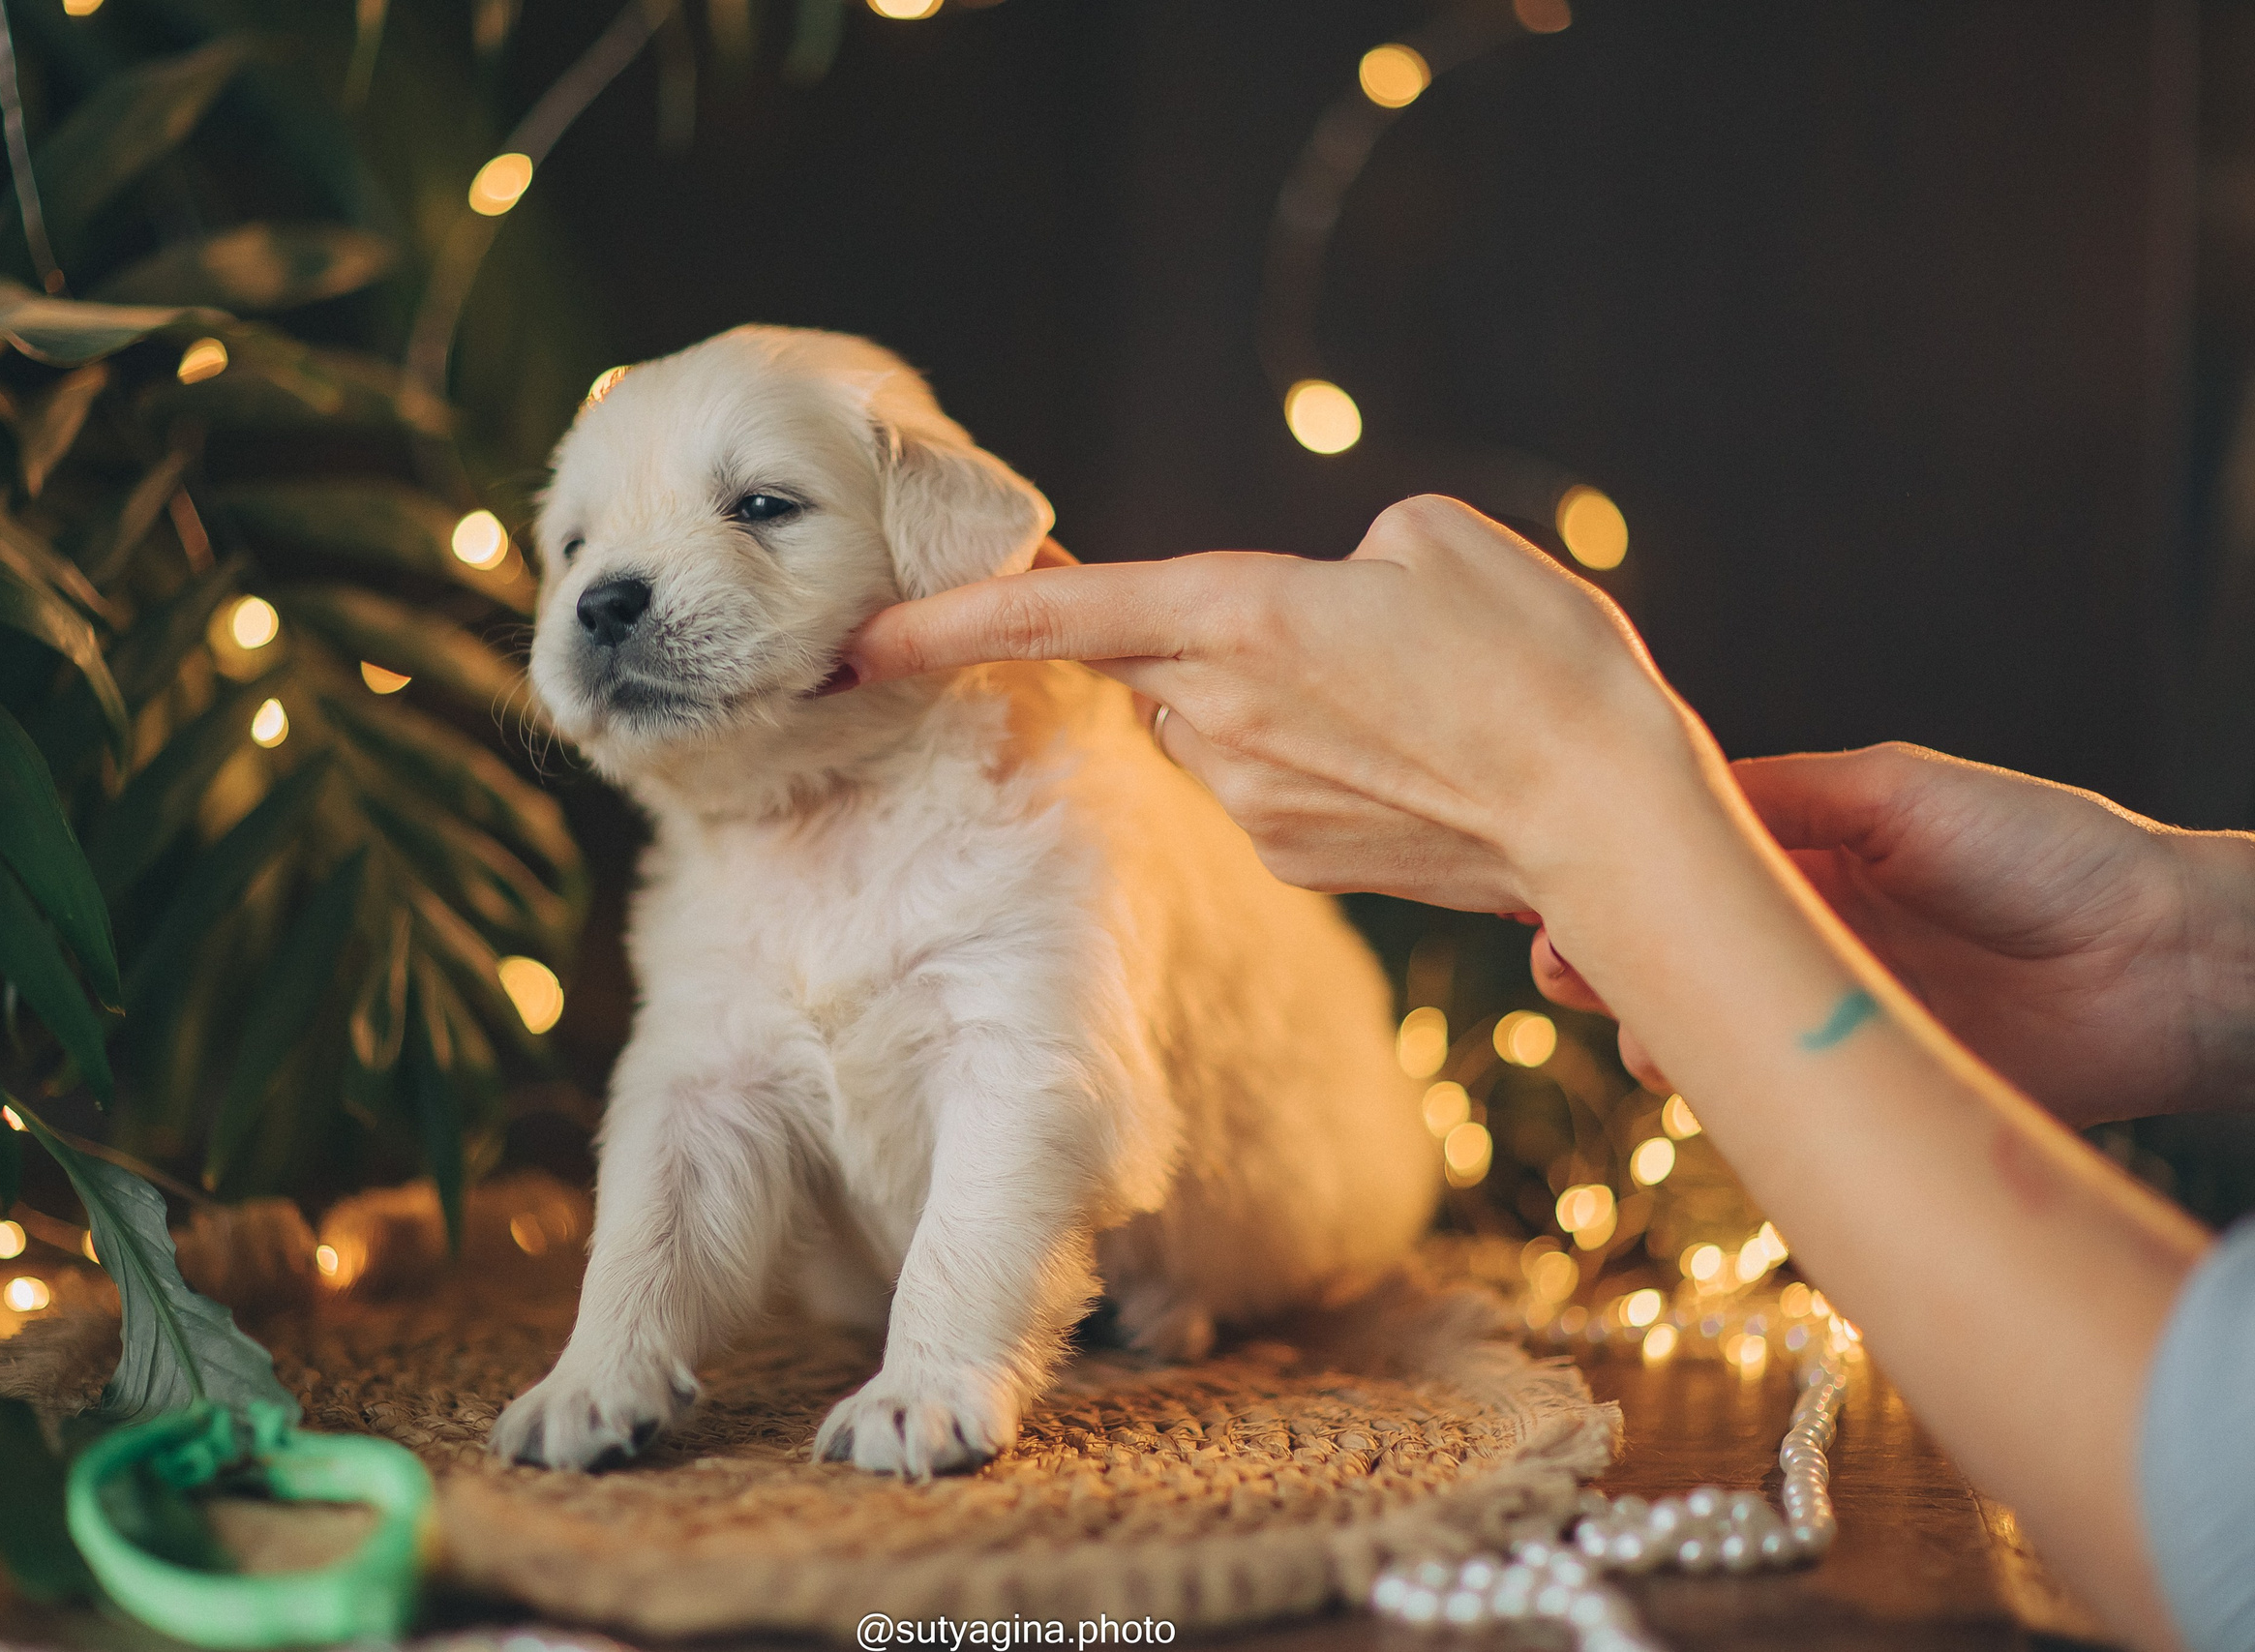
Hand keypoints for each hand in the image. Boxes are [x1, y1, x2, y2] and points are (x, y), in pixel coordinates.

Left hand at [839, 496, 1704, 913]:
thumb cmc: (1538, 660)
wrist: (1609, 816)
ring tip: (1395, 701)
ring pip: (1209, 723)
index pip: (1064, 611)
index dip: (954, 618)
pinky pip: (1261, 780)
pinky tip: (1402, 759)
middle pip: (1149, 660)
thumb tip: (1290, 617)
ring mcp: (1252, 798)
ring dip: (1263, 699)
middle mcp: (1221, 716)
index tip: (866, 638)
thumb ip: (1327, 563)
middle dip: (1193, 639)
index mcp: (1243, 616)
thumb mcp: (1436, 543)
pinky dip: (1305, 758)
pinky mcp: (1293, 854)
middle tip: (1317, 639)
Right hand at [1534, 742, 2254, 1123]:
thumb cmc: (2042, 849)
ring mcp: (1823, 1015)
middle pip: (1673, 949)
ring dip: (1647, 1023)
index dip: (1611, 874)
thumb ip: (1777, 796)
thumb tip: (1659, 805)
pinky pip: (1762, 1088)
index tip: (1544, 883)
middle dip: (1601, 954)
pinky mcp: (1855, 1086)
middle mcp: (1801, 936)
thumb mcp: (1892, 792)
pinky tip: (1681, 1066)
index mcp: (1805, 854)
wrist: (2158, 961)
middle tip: (1557, 962)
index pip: (1680, 864)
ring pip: (1703, 1024)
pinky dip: (1712, 1081)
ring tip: (1626, 1020)